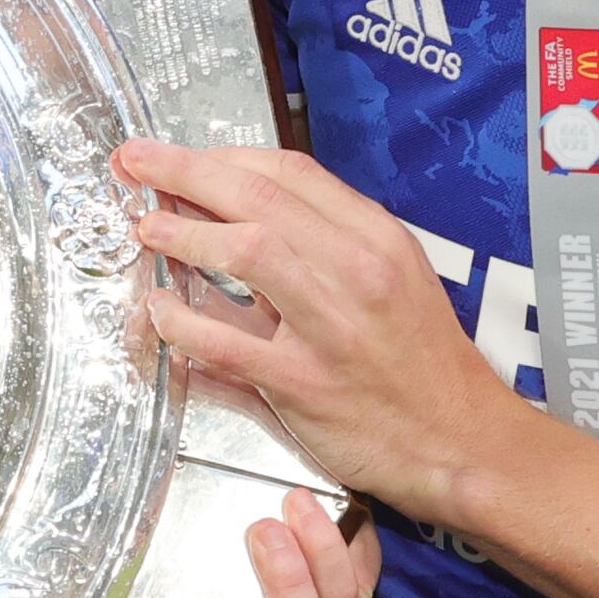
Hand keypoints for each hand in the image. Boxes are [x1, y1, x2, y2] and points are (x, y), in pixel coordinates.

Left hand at [114, 140, 519, 528]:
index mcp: (375, 237)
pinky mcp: (304, 383)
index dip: (221, 156)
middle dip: (183, 170)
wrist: (463, 441)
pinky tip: (160, 311)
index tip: (180, 156)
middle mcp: (356, 270)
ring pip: (245, 251)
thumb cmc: (422, 365)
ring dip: (183, 233)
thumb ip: (327, 244)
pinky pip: (226, 342)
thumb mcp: (395, 278)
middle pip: (257, 195)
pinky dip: (182, 322)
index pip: (288, 171)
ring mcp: (330, 326)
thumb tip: (247, 216)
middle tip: (135, 160)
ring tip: (147, 227)